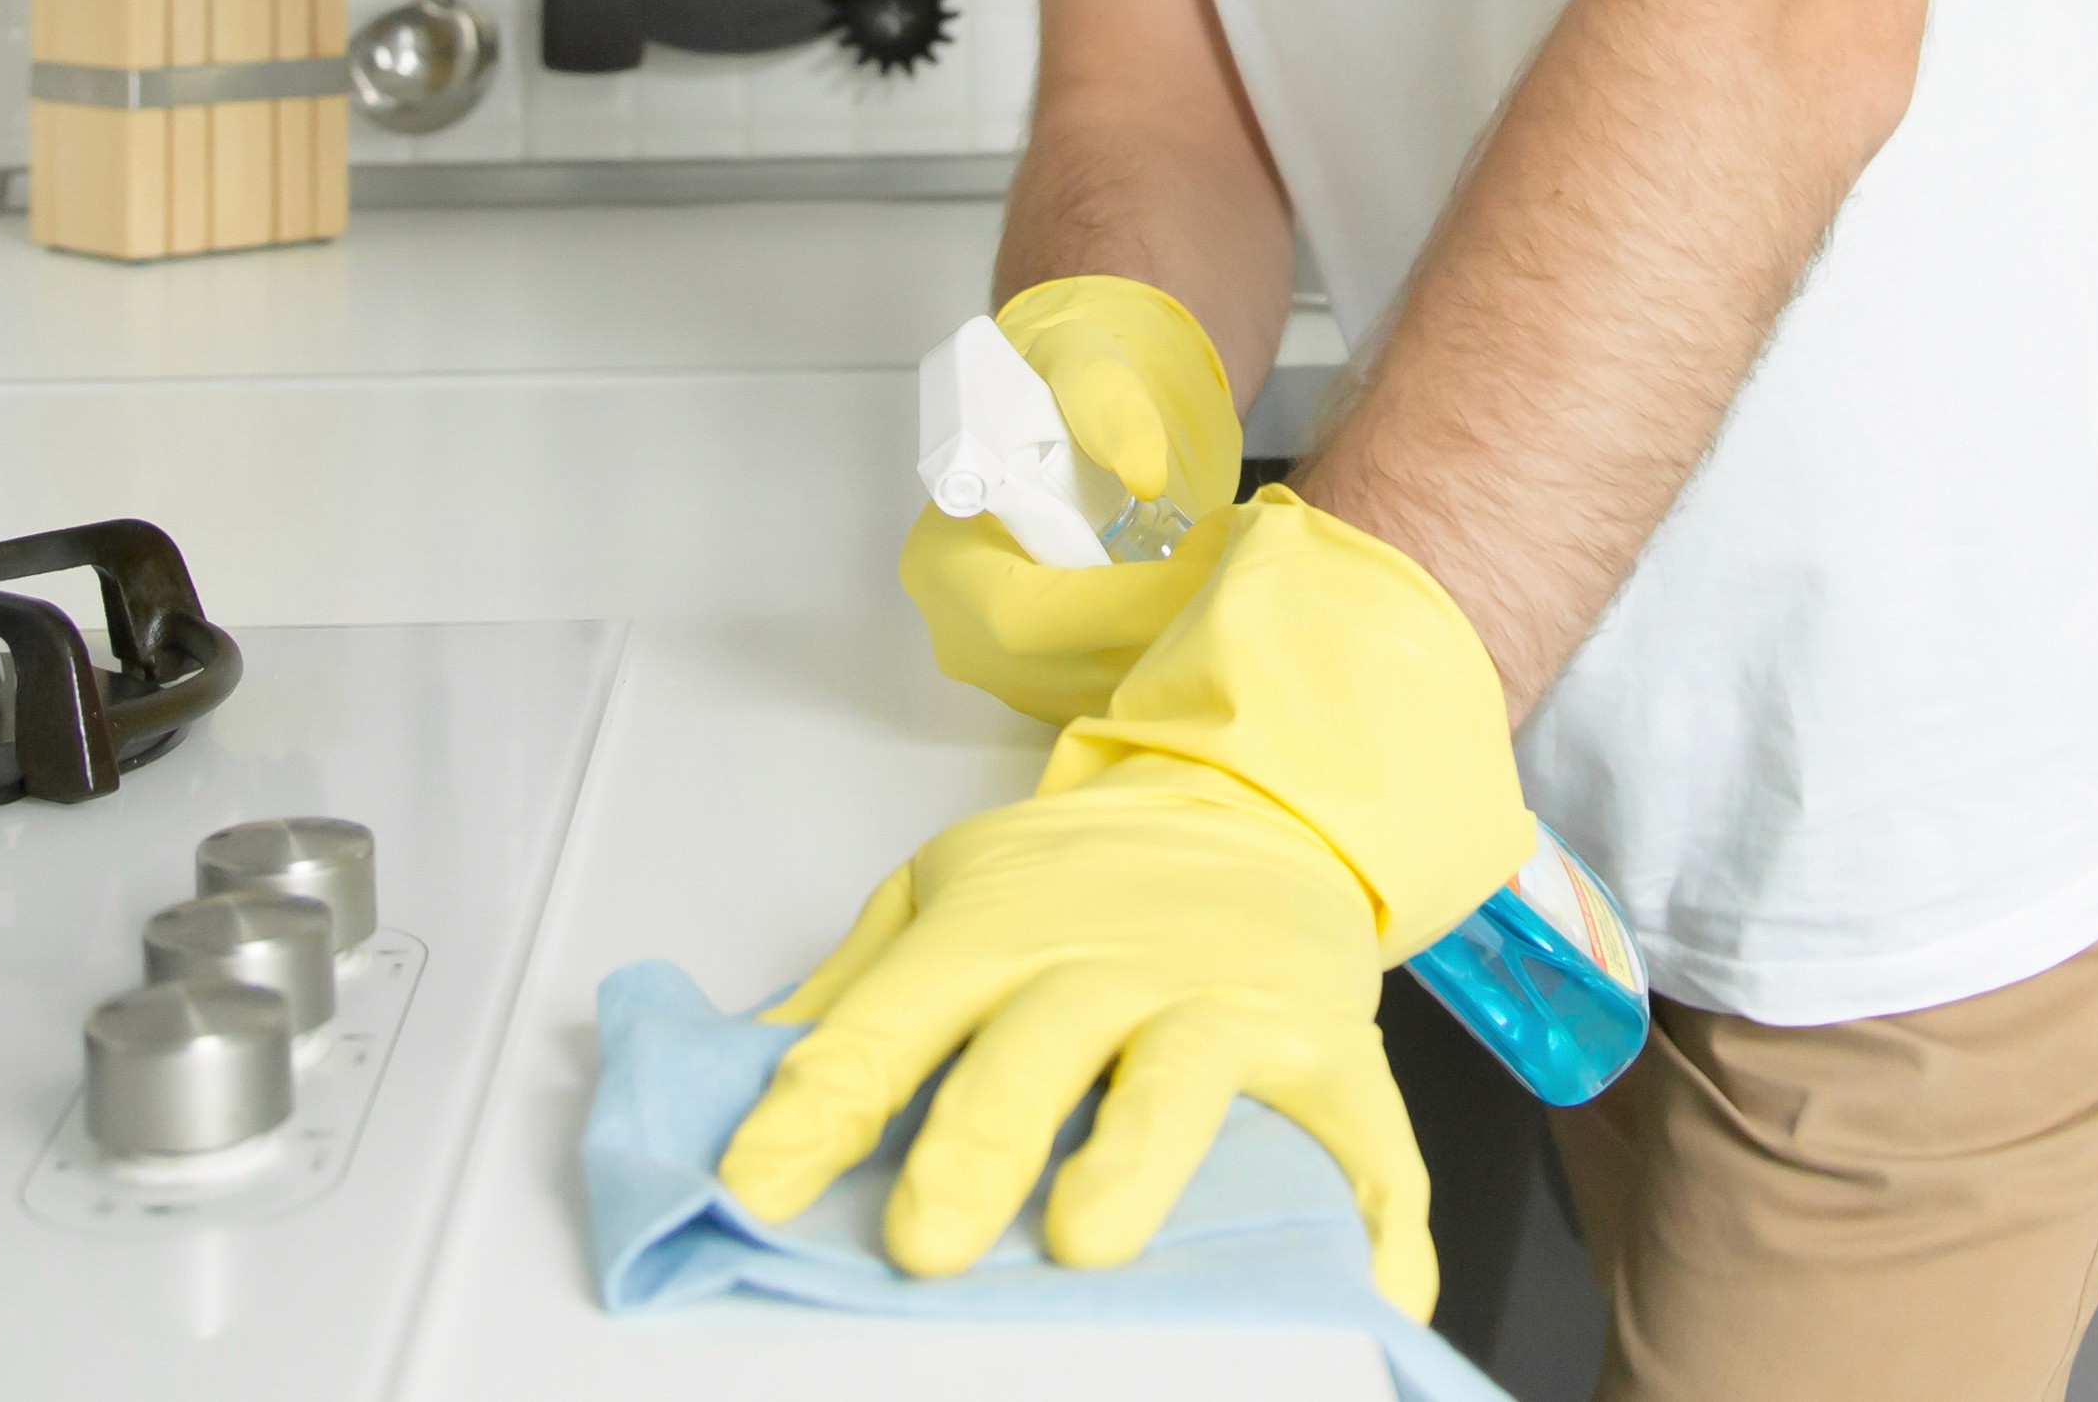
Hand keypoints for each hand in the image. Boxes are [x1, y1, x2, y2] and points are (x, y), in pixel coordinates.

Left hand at [726, 759, 1426, 1299]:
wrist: (1250, 799)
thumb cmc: (1072, 885)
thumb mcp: (940, 896)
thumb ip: (849, 994)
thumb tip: (718, 1085)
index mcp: (993, 929)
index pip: (886, 1024)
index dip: (817, 1110)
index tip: (751, 1190)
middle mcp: (1108, 962)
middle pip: (1031, 1051)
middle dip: (975, 1143)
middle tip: (921, 1242)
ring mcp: (1228, 1002)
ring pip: (1181, 1084)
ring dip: (1135, 1160)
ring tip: (1088, 1240)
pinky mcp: (1333, 1045)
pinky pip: (1365, 1140)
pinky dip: (1379, 1221)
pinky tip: (1369, 1298)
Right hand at [899, 278, 1238, 726]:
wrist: (1058, 424)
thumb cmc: (1055, 391)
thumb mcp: (1075, 360)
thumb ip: (1103, 400)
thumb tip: (1144, 472)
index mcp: (942, 560)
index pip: (1021, 614)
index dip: (1117, 602)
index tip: (1205, 560)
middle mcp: (964, 635)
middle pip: (1064, 668)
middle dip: (1163, 630)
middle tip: (1242, 576)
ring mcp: (1007, 675)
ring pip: (1099, 694)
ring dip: (1178, 655)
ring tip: (1237, 588)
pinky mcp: (1055, 690)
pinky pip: (1116, 696)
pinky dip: (1173, 667)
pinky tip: (1215, 614)